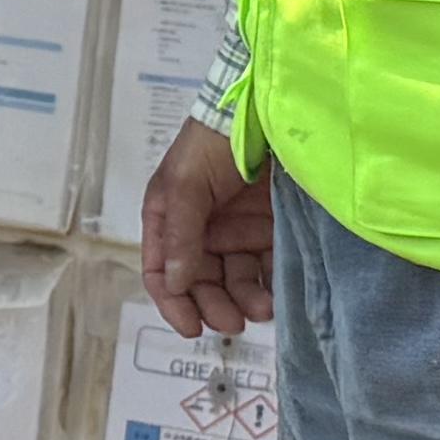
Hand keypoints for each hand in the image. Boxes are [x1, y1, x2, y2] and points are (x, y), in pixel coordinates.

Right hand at [139, 113, 274, 337]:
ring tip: (261, 309)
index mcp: (169, 219)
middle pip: (201, 283)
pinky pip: (267, 268)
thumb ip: (181, 235)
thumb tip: (176, 284)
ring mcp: (237, 231)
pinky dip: (270, 286)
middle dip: (213, 306)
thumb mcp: (185, 184)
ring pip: (236, 281)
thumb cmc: (212, 143)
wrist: (265, 112)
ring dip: (244, 301)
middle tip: (231, 323)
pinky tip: (277, 295)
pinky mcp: (270, 230)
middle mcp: (200, 231)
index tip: (191, 327)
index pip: (161, 272)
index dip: (173, 302)